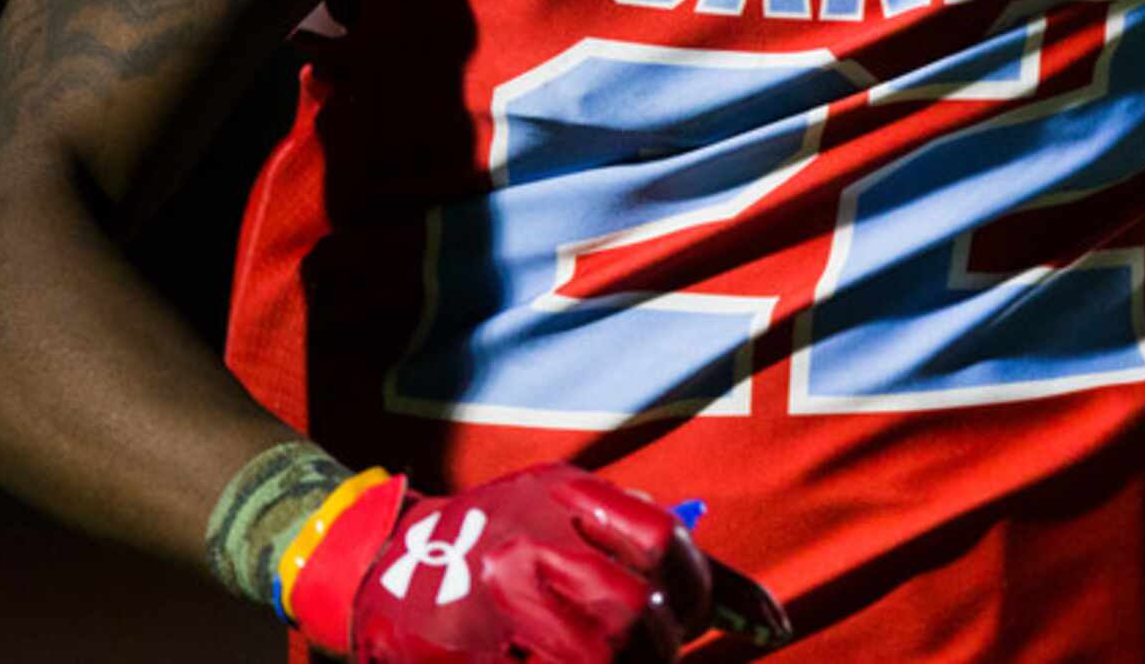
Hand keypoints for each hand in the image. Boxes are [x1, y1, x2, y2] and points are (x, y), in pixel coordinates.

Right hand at [282, 463, 791, 660]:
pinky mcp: (465, 655)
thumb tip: (766, 617)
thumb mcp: (572, 507)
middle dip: (659, 647)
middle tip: (656, 652)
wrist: (378, 559)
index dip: (698, 590)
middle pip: (631, 616)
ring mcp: (491, 606)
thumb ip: (655, 548)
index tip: (695, 614)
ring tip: (618, 660)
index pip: (663, 544)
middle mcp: (526, 547)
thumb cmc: (500, 532)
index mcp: (561, 497)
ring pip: (594, 661)